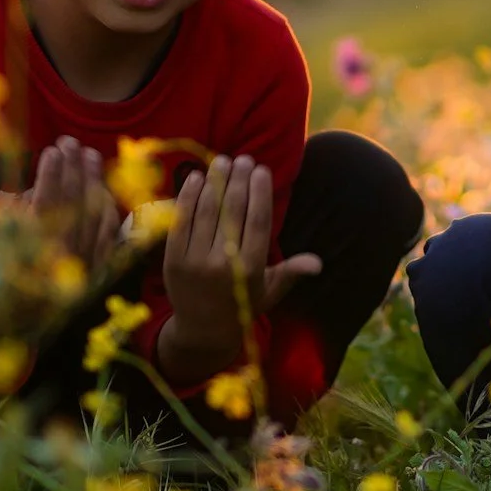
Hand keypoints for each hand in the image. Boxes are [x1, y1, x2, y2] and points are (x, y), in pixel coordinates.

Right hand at [0, 136, 119, 270]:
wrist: (10, 330)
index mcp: (34, 248)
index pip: (48, 201)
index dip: (51, 173)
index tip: (52, 150)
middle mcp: (63, 254)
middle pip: (75, 201)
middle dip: (74, 167)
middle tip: (70, 142)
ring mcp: (83, 262)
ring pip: (95, 214)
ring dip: (94, 181)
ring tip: (90, 155)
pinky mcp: (95, 271)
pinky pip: (107, 234)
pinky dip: (107, 209)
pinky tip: (104, 190)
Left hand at [151, 154, 319, 384]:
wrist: (202, 331)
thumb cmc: (243, 305)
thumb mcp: (271, 291)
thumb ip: (291, 272)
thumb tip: (318, 263)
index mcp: (250, 269)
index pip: (257, 220)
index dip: (260, 191)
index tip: (261, 169)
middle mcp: (223, 264)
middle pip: (232, 210)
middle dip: (238, 179)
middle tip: (243, 159)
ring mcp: (195, 261)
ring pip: (206, 211)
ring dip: (214, 181)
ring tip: (222, 161)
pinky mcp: (172, 260)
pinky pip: (181, 222)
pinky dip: (187, 197)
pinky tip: (195, 178)